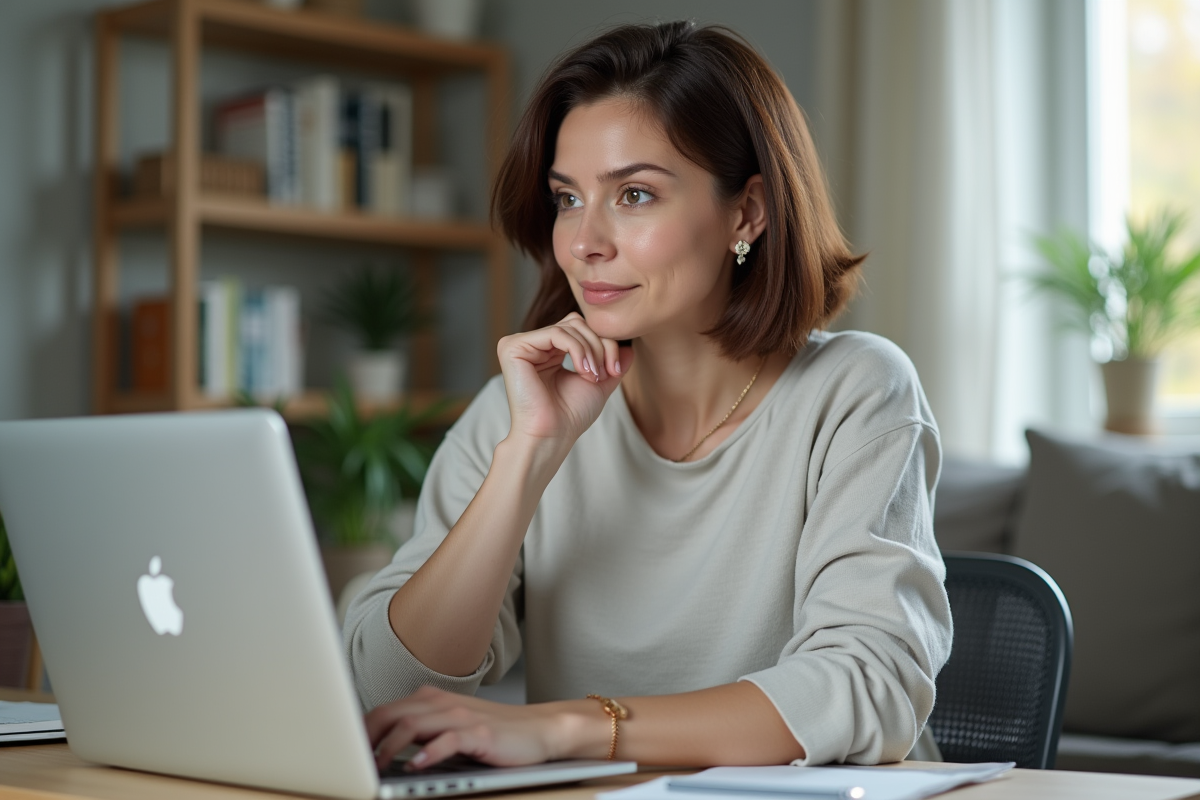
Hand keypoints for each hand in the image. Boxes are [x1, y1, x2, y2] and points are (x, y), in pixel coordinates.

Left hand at [366, 686, 573, 769]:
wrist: (539, 729)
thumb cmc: (494, 732)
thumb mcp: (451, 726)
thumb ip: (421, 730)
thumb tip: (380, 749)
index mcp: (431, 700)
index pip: (384, 710)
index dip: (360, 731)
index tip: (344, 753)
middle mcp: (442, 704)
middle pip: (390, 714)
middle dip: (365, 739)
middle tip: (352, 763)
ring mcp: (461, 717)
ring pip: (411, 725)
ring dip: (388, 748)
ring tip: (376, 768)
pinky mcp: (479, 734)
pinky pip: (447, 741)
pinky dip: (427, 754)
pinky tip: (415, 767)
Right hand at [497, 313, 632, 446]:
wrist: (552, 436)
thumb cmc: (571, 415)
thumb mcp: (598, 383)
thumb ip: (611, 363)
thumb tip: (629, 348)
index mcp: (547, 350)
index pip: (580, 328)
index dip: (603, 343)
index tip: (615, 370)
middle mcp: (532, 344)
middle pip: (576, 322)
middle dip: (599, 345)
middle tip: (606, 372)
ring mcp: (520, 344)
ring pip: (569, 327)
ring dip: (591, 350)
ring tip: (594, 375)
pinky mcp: (513, 347)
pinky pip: (556, 333)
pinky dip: (577, 350)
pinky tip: (583, 371)